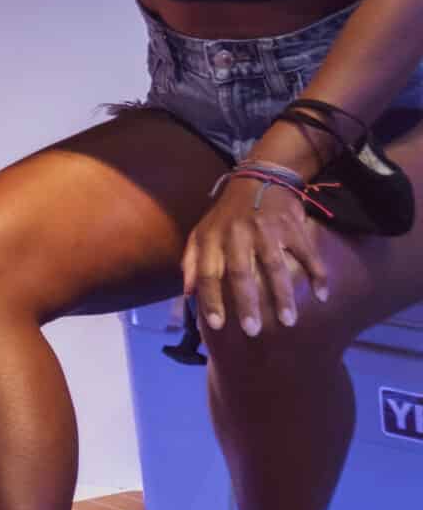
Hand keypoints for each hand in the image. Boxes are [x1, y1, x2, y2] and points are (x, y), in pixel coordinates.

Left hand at [185, 172, 332, 339]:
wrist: (258, 179)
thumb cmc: (226, 215)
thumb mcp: (201, 233)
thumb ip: (191, 262)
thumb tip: (187, 293)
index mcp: (213, 238)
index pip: (208, 272)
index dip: (210, 299)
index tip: (217, 326)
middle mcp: (237, 235)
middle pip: (241, 273)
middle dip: (247, 304)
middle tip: (253, 331)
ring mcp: (266, 230)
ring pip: (274, 267)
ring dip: (282, 296)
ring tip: (288, 321)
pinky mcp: (292, 226)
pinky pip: (306, 253)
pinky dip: (316, 274)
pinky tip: (322, 295)